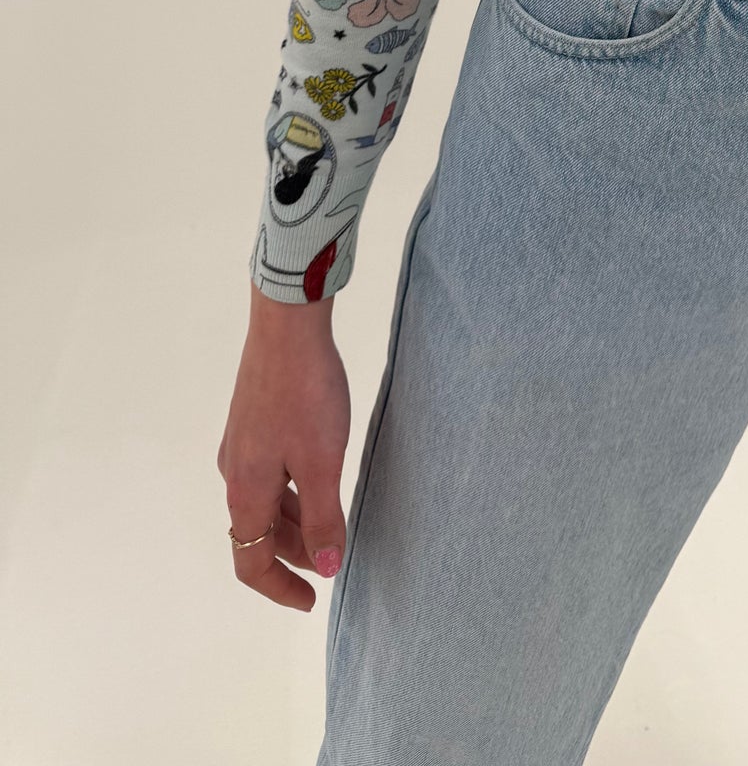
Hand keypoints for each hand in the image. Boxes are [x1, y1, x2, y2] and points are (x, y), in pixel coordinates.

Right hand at [218, 284, 351, 609]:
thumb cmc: (306, 394)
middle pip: (258, 533)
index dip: (280, 588)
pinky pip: (269, 475)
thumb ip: (324, 517)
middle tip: (331, 559)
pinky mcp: (254, 422)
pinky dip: (291, 492)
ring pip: (265, 502)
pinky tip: (318, 478)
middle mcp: (236, 472)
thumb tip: (326, 566)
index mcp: (246, 491)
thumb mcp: (323, 462)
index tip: (311, 600)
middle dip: (294, 554)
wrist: (287, 327)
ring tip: (332, 524)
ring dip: (294, 522)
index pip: (250, 562)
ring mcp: (242, 445)